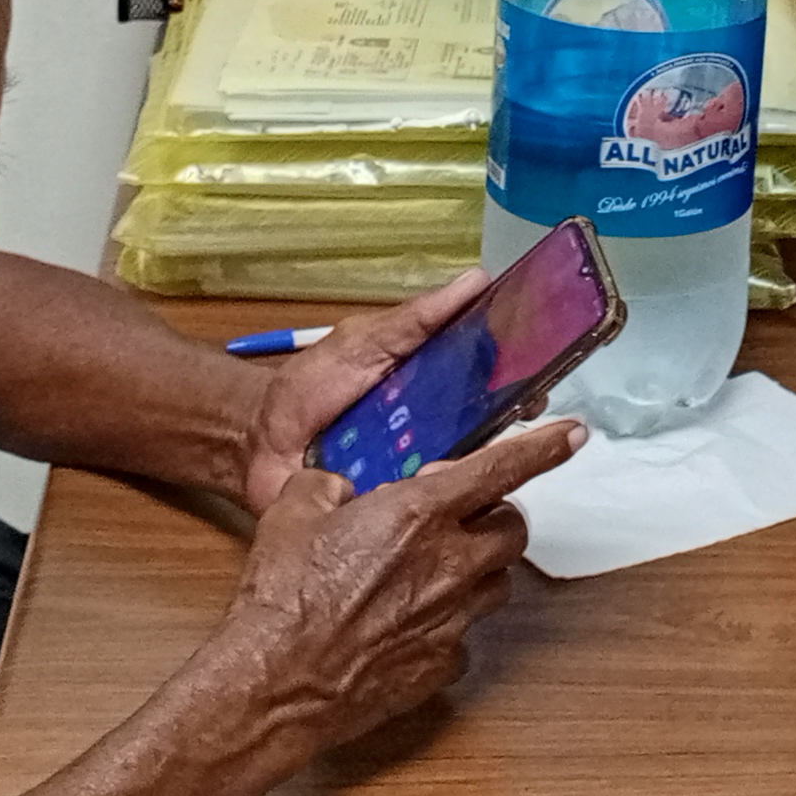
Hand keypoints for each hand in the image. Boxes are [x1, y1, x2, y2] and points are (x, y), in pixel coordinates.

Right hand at [224, 418, 569, 750]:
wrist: (276, 684)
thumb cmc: (283, 597)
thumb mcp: (293, 512)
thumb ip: (328, 487)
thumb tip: (338, 489)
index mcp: (418, 514)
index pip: (500, 469)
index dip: (543, 448)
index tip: (572, 436)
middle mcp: (449, 565)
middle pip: (512, 531)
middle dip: (495, 517)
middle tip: (462, 518)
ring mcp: (452, 620)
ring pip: (497, 584)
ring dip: (476, 570)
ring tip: (432, 571)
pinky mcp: (442, 666)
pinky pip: (464, 636)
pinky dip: (447, 625)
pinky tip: (408, 624)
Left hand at [234, 270, 498, 514]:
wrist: (256, 444)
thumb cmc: (310, 389)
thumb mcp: (362, 343)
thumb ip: (413, 320)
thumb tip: (477, 280)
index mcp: (431, 392)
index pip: (488, 390)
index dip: (517, 387)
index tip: (539, 385)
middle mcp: (430, 436)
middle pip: (484, 441)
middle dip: (507, 439)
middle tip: (517, 434)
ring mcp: (411, 476)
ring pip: (459, 480)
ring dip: (472, 476)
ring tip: (478, 468)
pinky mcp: (388, 513)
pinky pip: (420, 515)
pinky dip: (431, 509)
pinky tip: (439, 502)